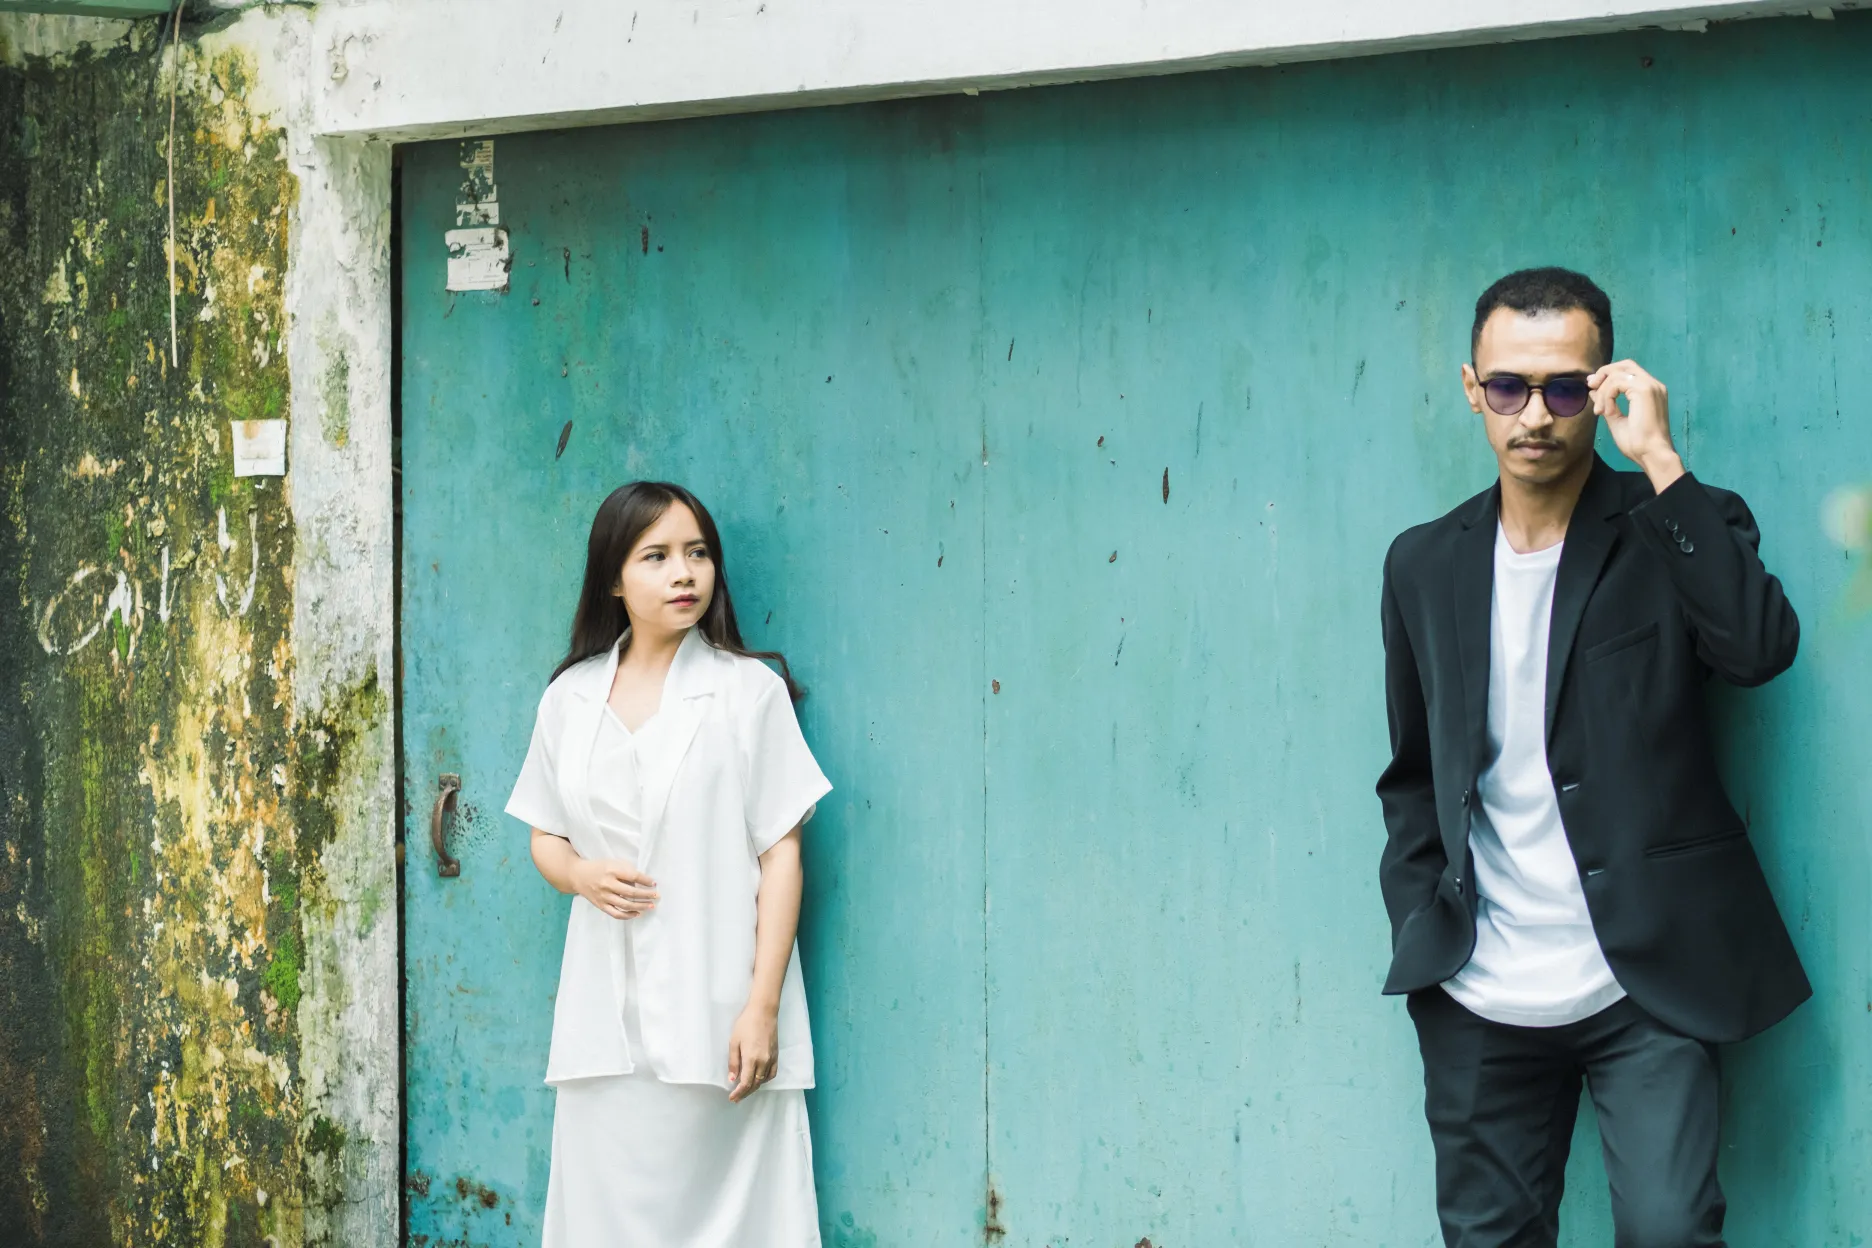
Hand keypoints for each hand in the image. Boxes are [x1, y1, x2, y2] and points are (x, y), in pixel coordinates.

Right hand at [572, 858, 657, 919]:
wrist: (578, 875)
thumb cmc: (599, 867)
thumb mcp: (613, 863)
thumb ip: (627, 871)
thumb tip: (642, 882)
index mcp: (611, 870)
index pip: (632, 876)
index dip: (645, 880)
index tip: (654, 883)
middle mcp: (607, 884)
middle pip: (630, 892)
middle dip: (646, 895)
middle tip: (656, 896)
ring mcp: (603, 896)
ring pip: (624, 905)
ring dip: (640, 906)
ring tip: (651, 906)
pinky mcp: (600, 905)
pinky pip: (616, 913)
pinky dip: (628, 915)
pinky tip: (637, 913)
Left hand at [726, 1003, 778, 1101]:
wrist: (763, 1011)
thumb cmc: (746, 1024)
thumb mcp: (734, 1042)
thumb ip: (733, 1062)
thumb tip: (732, 1079)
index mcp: (751, 1058)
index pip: (746, 1083)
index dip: (739, 1093)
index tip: (732, 1098)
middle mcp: (763, 1061)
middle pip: (755, 1084)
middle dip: (745, 1093)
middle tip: (736, 1098)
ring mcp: (771, 1058)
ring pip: (763, 1080)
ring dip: (754, 1087)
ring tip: (745, 1090)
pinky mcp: (776, 1055)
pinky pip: (772, 1073)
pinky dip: (765, 1079)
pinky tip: (759, 1079)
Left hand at [1587, 359, 1684, 490]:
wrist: (1651, 454)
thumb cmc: (1637, 443)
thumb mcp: (1616, 420)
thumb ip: (1607, 403)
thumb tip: (1593, 391)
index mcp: (1650, 391)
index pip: (1628, 371)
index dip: (1608, 374)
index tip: (1592, 386)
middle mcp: (1653, 385)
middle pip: (1625, 364)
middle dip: (1604, 373)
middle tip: (1590, 386)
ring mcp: (1650, 386)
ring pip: (1618, 374)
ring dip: (1602, 391)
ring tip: (1599, 411)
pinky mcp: (1645, 390)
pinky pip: (1617, 383)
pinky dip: (1607, 396)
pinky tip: (1607, 412)